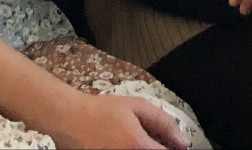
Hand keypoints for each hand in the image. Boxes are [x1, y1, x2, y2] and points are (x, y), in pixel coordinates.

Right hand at [49, 93, 191, 149]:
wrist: (68, 119)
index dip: (171, 148)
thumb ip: (164, 123)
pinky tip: (125, 146)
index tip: (170, 144)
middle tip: (148, 140)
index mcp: (138, 146)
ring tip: (133, 141)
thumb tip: (183, 142)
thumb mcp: (136, 106)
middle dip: (157, 149)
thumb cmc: (101, 110)